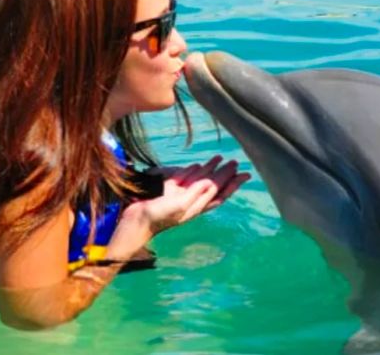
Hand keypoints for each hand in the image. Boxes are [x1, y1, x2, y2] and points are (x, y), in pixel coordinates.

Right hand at [105, 156, 249, 258]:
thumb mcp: (179, 205)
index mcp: (196, 207)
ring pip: (199, 180)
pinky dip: (193, 171)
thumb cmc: (157, 216)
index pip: (219, 193)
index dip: (232, 183)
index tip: (244, 174)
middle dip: (224, 174)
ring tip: (220, 158)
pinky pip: (185, 179)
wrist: (135, 220)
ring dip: (210, 169)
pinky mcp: (169, 191)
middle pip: (212, 185)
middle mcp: (191, 201)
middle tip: (235, 162)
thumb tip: (211, 182)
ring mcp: (180, 195)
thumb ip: (195, 193)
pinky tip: (198, 166)